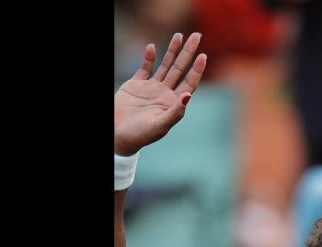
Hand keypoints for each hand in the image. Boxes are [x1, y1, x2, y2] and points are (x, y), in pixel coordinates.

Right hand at [114, 33, 207, 155]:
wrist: (118, 135)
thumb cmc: (141, 135)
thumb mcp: (160, 125)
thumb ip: (175, 111)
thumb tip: (188, 95)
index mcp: (174, 104)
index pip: (189, 83)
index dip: (197, 70)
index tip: (203, 56)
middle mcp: (165, 94)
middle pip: (180, 69)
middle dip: (188, 52)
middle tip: (197, 35)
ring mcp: (151, 88)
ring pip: (165, 65)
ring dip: (172, 50)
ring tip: (178, 35)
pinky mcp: (136, 84)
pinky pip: (145, 67)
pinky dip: (149, 57)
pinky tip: (152, 47)